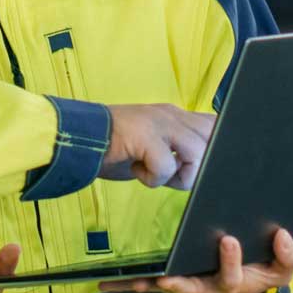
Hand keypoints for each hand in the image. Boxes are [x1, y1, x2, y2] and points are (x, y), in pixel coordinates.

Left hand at [98, 230, 292, 292]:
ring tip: (127, 282)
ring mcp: (186, 289)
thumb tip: (283, 235)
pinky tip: (104, 280)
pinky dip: (127, 282)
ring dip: (146, 286)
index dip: (232, 260)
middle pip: (193, 288)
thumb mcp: (279, 271)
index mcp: (234, 283)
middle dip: (180, 284)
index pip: (234, 274)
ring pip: (164, 288)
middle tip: (168, 278)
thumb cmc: (256, 276)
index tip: (229, 240)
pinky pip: (147, 284)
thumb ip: (287, 256)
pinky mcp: (170, 284)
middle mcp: (206, 290)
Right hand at [100, 104, 214, 189]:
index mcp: (174, 115)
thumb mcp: (152, 144)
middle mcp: (171, 114)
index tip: (197, 165)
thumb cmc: (114, 148)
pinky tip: (135, 170)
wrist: (76, 139)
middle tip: (173, 173)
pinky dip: (153, 179)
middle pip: (214, 138)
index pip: (215, 123)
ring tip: (153, 172)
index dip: (216, 146)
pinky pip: (166, 166)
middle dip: (199, 166)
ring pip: (197, 153)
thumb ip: (176, 149)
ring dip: (177, 175)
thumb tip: (202, 168)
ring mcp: (159, 122)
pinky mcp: (145, 135)